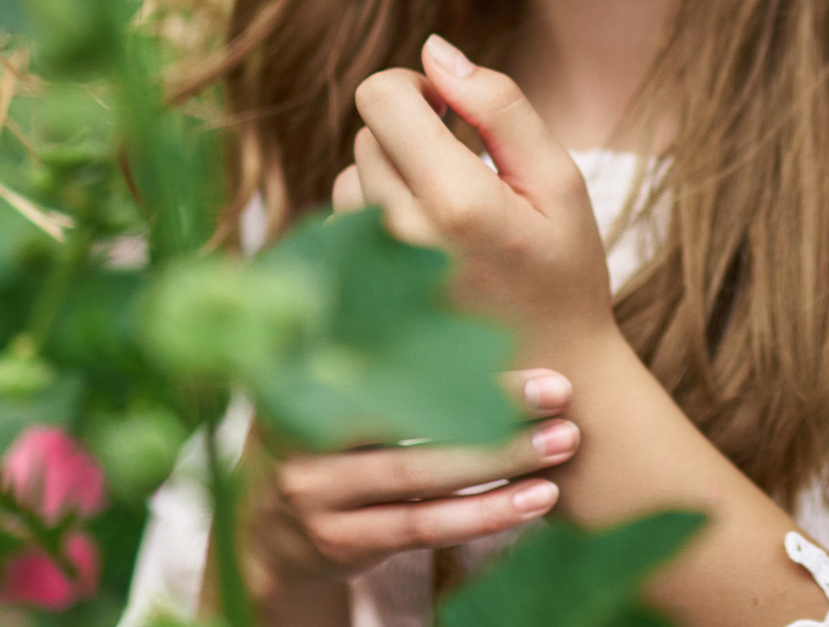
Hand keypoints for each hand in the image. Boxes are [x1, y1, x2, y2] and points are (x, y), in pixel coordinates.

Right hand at [243, 368, 578, 598]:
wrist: (264, 539)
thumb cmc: (322, 446)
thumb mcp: (326, 392)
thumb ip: (375, 355)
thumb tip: (450, 288)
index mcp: (305, 375)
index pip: (388, 355)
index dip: (452, 352)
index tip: (513, 341)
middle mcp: (301, 429)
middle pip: (410, 412)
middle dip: (492, 403)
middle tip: (560, 393)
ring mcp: (317, 490)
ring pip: (423, 474)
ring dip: (501, 460)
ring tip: (563, 445)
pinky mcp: (339, 540)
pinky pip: (423, 524)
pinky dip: (484, 512)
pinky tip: (534, 499)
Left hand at [331, 36, 618, 372]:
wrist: (552, 379)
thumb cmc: (562, 271)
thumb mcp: (558, 180)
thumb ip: (499, 105)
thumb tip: (434, 50)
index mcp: (455, 200)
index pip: (380, 96)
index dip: (414, 87)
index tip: (448, 109)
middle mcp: (400, 235)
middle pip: (367, 133)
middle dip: (410, 135)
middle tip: (462, 169)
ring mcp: (370, 274)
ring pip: (351, 177)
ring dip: (391, 179)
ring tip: (446, 217)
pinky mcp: (354, 298)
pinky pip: (342, 225)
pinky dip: (376, 221)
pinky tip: (423, 249)